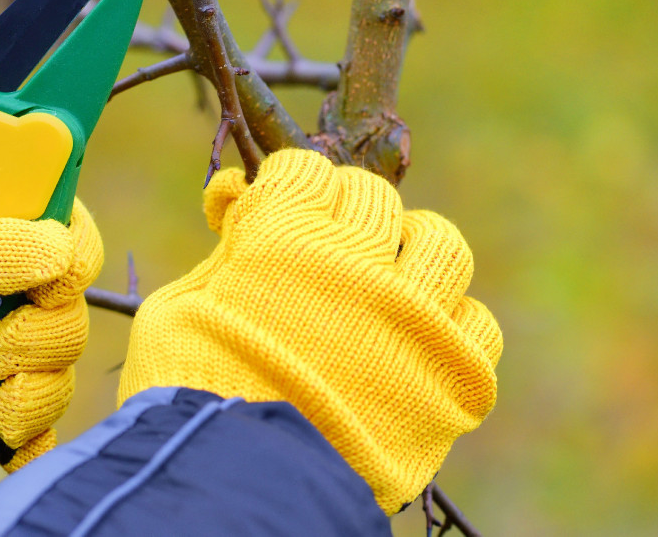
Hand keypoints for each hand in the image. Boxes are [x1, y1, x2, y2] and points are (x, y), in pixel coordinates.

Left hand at [0, 152, 95, 464]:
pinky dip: (27, 435)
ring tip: (1, 405)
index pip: (46, 209)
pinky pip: (13, 413)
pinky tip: (15, 445)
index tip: (57, 278)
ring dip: (41, 386)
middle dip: (50, 329)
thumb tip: (55, 251)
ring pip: (49, 358)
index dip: (69, 242)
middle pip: (61, 294)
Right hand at [118, 149, 501, 513]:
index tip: (274, 209)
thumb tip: (236, 195)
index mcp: (287, 236)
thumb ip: (220, 247)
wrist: (240, 488)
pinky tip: (417, 340)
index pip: (306, 169)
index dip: (287, 187)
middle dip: (342, 213)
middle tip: (323, 246)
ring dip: (410, 250)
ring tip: (386, 278)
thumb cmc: (189, 391)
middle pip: (373, 197)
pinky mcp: (451, 378)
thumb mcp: (179, 306)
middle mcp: (361, 262)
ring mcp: (415, 319)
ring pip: (441, 245)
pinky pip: (478, 324)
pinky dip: (449, 325)